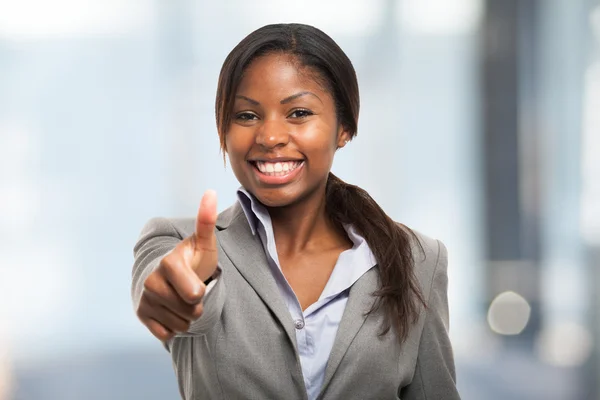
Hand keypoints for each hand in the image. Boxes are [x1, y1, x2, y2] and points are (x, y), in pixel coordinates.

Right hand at [137, 190, 218, 341]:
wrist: (172, 278)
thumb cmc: (194, 260)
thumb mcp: (204, 243)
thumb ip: (206, 221)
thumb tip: (211, 191)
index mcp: (169, 262)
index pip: (194, 294)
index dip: (201, 292)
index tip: (198, 282)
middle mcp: (151, 280)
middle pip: (190, 311)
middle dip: (196, 305)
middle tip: (192, 292)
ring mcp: (144, 299)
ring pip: (180, 324)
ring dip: (187, 316)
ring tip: (183, 299)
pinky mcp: (141, 315)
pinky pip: (167, 334)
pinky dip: (174, 327)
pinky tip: (172, 311)